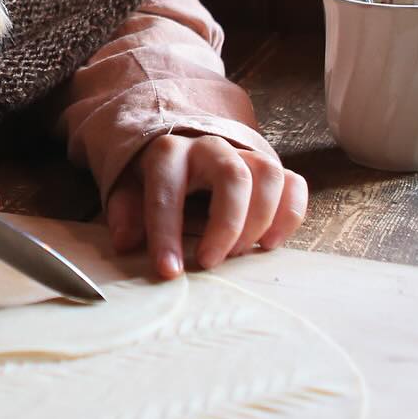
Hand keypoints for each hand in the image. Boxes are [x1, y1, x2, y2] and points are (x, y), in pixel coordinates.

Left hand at [103, 134, 305, 278]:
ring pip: (268, 175)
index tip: (168, 271)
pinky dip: (289, 214)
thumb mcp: (129, 190)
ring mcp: (244, 154)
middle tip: (212, 262)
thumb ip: (126, 212)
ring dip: (261, 219)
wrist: (182, 153)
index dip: (166, 231)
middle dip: (226, 225)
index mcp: (169, 152)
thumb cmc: (154, 179)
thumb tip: (125, 242)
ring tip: (242, 254)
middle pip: (233, 176)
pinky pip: (292, 183)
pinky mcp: (270, 169)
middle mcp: (210, 147)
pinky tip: (271, 244)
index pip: (167, 188)